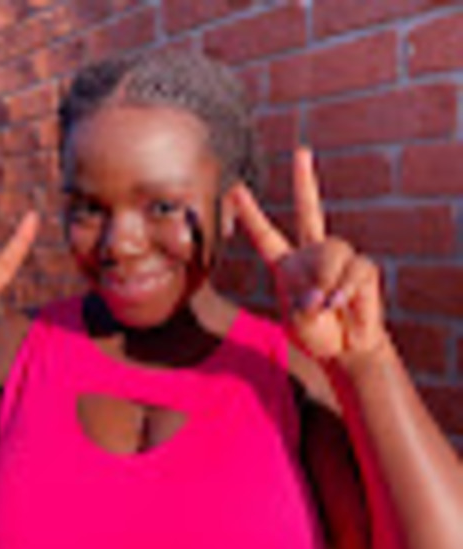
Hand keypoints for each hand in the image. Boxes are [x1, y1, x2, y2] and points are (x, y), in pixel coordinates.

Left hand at [233, 147, 386, 361]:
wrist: (345, 350)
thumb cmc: (315, 335)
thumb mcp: (297, 322)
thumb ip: (303, 304)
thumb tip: (321, 289)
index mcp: (286, 265)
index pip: (265, 235)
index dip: (251, 214)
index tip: (235, 189)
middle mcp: (312, 254)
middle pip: (309, 210)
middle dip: (304, 181)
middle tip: (301, 150)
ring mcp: (338, 259)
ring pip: (333, 250)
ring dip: (327, 281)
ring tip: (326, 305)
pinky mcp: (362, 268)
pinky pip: (354, 268)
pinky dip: (344, 289)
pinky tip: (340, 304)